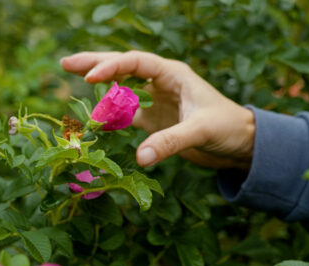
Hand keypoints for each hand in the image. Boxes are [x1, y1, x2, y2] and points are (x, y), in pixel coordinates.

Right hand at [61, 51, 254, 169]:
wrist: (241, 143)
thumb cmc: (229, 127)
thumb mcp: (201, 131)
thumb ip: (170, 142)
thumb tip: (140, 158)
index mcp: (173, 74)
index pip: (135, 63)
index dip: (111, 67)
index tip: (89, 79)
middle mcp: (162, 83)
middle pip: (123, 68)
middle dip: (96, 64)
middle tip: (67, 64)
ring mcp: (157, 101)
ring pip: (123, 89)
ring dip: (101, 89)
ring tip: (77, 83)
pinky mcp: (156, 120)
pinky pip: (129, 115)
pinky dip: (113, 116)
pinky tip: (99, 119)